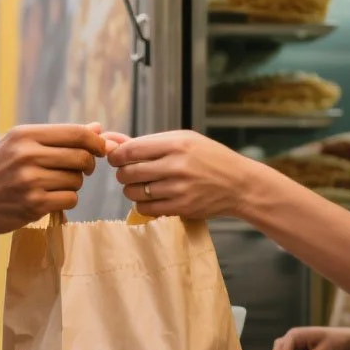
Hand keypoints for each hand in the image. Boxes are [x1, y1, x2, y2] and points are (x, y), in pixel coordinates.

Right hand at [0, 124, 107, 237]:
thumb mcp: (15, 146)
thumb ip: (55, 137)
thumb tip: (97, 127)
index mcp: (23, 135)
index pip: (77, 133)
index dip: (96, 142)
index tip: (100, 149)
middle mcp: (27, 155)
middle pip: (82, 157)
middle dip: (87, 165)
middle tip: (79, 170)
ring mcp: (30, 180)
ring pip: (77, 180)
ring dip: (72, 184)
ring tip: (52, 185)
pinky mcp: (34, 204)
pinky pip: (70, 199)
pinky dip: (65, 200)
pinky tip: (49, 198)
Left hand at [105, 130, 259, 218]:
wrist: (240, 184)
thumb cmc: (208, 158)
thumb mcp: (183, 140)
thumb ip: (147, 142)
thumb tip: (109, 140)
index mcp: (177, 144)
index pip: (130, 150)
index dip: (116, 155)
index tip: (116, 158)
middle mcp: (177, 166)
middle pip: (128, 173)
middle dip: (123, 173)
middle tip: (131, 172)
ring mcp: (179, 189)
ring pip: (133, 192)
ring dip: (132, 190)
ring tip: (143, 184)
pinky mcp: (181, 208)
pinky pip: (145, 208)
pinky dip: (142, 203)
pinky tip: (153, 197)